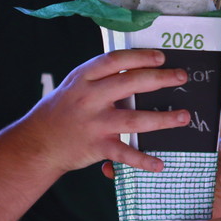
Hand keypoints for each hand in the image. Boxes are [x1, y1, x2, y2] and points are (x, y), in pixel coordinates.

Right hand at [8, 49, 190, 177]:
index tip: (161, 57)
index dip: (139, 57)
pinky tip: (159, 164)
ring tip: (183, 117)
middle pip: (129, 83)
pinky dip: (142, 160)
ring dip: (162, 119)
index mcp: (83, 78)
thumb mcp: (74, 86)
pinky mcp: (96, 146)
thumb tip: (134, 69)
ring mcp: (94, 123)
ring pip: (134, 119)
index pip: (114, 60)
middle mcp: (89, 97)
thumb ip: (99, 78)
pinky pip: (124, 153)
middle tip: (181, 78)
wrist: (37, 142)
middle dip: (159, 79)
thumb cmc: (60, 112)